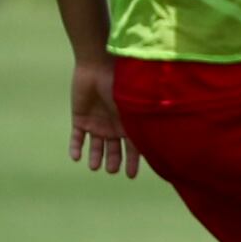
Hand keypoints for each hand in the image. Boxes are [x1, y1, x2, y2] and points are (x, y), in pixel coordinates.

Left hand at [69, 57, 138, 178]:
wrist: (97, 65)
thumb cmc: (121, 82)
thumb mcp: (134, 104)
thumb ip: (143, 121)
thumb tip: (165, 138)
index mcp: (129, 123)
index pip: (133, 147)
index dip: (134, 161)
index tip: (131, 176)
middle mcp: (114, 125)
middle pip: (114, 148)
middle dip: (114, 161)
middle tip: (112, 171)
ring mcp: (96, 122)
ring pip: (96, 145)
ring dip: (95, 157)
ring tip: (95, 167)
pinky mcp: (80, 118)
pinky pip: (76, 136)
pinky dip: (76, 146)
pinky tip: (75, 157)